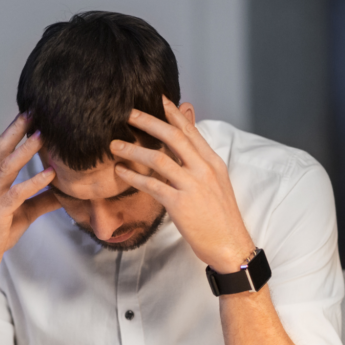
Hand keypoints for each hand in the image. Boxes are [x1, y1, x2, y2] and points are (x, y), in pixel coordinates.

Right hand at [0, 114, 59, 285]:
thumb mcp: (23, 214)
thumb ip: (41, 200)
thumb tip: (65, 192)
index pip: (1, 149)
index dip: (15, 130)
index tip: (31, 113)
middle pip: (1, 149)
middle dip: (17, 129)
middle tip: (34, 110)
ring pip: (7, 167)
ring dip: (26, 150)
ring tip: (44, 134)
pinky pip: (16, 194)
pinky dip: (34, 182)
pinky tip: (50, 174)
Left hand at [111, 97, 252, 272]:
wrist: (230, 245)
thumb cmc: (221, 217)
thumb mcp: (216, 183)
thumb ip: (199, 162)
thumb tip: (186, 147)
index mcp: (212, 162)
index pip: (190, 131)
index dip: (172, 113)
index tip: (157, 98)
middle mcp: (204, 170)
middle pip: (174, 137)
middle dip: (149, 122)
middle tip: (128, 113)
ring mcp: (192, 186)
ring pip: (159, 159)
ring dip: (134, 150)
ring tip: (115, 145)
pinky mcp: (180, 204)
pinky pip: (152, 185)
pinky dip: (134, 177)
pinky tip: (121, 172)